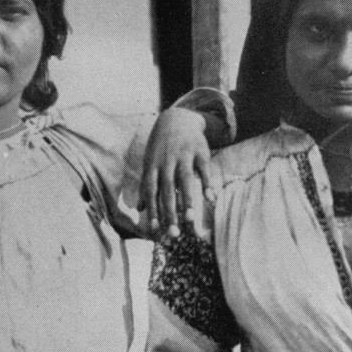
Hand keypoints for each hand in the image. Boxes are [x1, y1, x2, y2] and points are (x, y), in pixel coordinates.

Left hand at [140, 107, 213, 237]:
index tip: (156, 229)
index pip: (151, 191)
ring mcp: (183, 155)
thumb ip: (147, 185)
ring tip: (190, 219)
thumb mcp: (150, 162)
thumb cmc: (161, 146)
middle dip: (170, 212)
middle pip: (167, 190)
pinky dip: (207, 183)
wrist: (177, 118)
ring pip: (185, 180)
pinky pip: (204, 169)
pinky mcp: (200, 151)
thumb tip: (140, 209)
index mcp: (153, 166)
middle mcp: (166, 161)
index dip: (152, 210)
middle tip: (174, 233)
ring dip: (187, 200)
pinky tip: (210, 198)